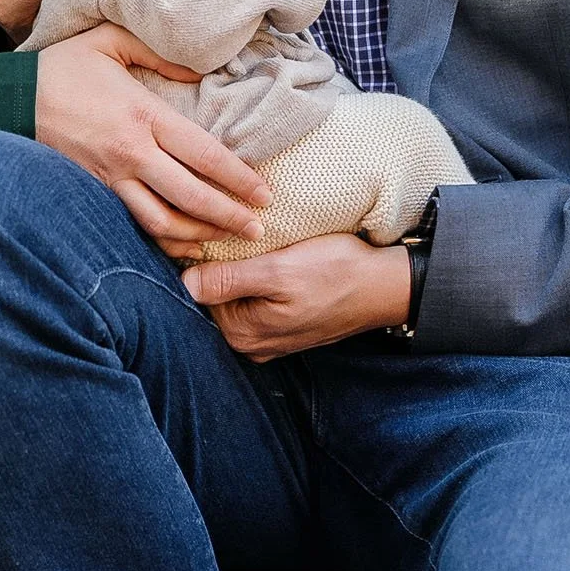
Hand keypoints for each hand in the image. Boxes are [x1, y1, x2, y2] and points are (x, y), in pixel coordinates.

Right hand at [35, 23, 271, 243]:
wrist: (8, 100)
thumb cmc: (62, 68)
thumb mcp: (111, 42)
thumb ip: (159, 51)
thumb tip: (201, 70)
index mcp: (143, 115)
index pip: (204, 155)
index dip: (239, 178)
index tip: (265, 194)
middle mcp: (131, 153)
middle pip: (191, 196)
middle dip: (229, 216)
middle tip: (259, 230)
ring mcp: (110, 178)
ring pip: (163, 221)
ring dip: (199, 234)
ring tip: (225, 240)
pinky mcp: (93, 192)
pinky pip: (133, 225)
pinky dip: (161, 241)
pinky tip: (181, 246)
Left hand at [182, 235, 411, 361]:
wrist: (384, 286)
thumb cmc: (336, 273)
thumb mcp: (279, 271)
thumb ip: (229, 280)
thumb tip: (184, 284)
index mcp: (243, 333)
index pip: (197, 293)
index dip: (197, 258)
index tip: (206, 228)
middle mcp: (250, 343)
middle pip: (214, 296)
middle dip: (215, 264)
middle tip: (227, 227)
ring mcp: (268, 336)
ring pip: (233, 296)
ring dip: (236, 269)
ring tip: (248, 239)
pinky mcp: (283, 324)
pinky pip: (254, 300)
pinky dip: (254, 278)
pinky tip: (265, 256)